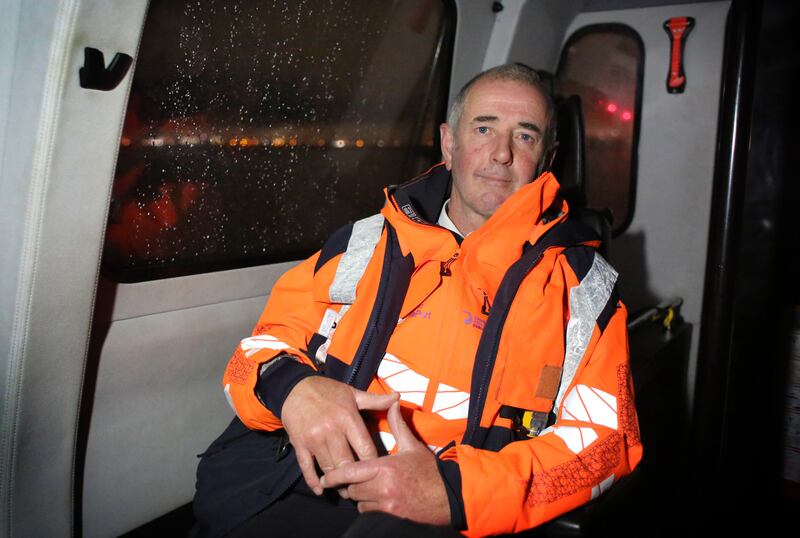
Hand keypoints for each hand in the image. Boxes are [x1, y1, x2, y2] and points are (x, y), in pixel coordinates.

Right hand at [281, 376, 398, 494]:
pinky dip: (313, 481)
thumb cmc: (328, 391)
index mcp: (348, 418)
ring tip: (344, 490)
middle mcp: (332, 429)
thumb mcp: (352, 393)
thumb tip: (397, 397)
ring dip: (336, 482)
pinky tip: (320, 489)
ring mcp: (314, 438)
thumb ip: (375, 400)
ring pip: (328, 468)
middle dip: (355, 478)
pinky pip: (306, 467)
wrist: (295, 387)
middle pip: (347, 463)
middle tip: (361, 487)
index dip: (373, 464)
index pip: (365, 449)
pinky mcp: (299, 443)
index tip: (378, 473)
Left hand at [320, 402, 450, 525]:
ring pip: (359, 502)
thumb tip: (393, 401)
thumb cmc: (430, 470)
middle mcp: (382, 487)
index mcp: (385, 467)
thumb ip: (397, 425)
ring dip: (359, 496)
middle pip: (351, 489)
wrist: (449, 496)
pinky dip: (369, 506)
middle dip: (348, 485)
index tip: (324, 477)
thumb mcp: (412, 446)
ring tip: (364, 488)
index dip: (334, 475)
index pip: (350, 472)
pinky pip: (369, 512)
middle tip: (347, 481)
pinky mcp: (391, 515)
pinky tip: (375, 499)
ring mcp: (386, 503)